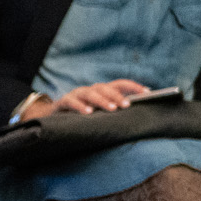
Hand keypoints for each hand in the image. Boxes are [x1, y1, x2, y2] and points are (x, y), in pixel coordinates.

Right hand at [24, 78, 152, 117]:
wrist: (53, 117)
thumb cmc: (82, 116)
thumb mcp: (99, 111)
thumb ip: (113, 109)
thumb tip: (139, 114)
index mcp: (102, 90)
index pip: (120, 84)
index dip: (134, 87)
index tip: (147, 93)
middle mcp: (91, 89)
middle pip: (106, 88)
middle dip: (118, 96)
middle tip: (127, 105)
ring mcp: (77, 94)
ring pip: (91, 93)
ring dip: (102, 101)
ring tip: (112, 109)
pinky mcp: (64, 102)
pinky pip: (72, 102)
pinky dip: (80, 106)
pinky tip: (88, 113)